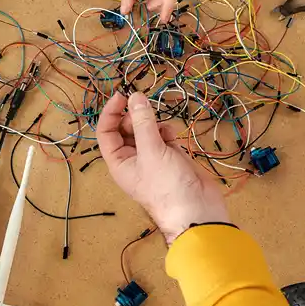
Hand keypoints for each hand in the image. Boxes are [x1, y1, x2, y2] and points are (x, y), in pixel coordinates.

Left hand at [97, 91, 228, 244]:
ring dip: (154, 124)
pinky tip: (173, 138)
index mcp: (119, 161)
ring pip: (147, 129)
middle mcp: (133, 158)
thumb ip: (143, 122)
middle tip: (149, 114)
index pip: (106, 132)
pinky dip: (167, 132)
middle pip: (127, 128)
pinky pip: (163, 136)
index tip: (122, 95)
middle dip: (137, 118)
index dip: (111, 112)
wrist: (198, 210)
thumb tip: (135, 96)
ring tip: (164, 133)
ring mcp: (152, 157)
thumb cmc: (168, 186)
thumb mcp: (152, 152)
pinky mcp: (171, 156)